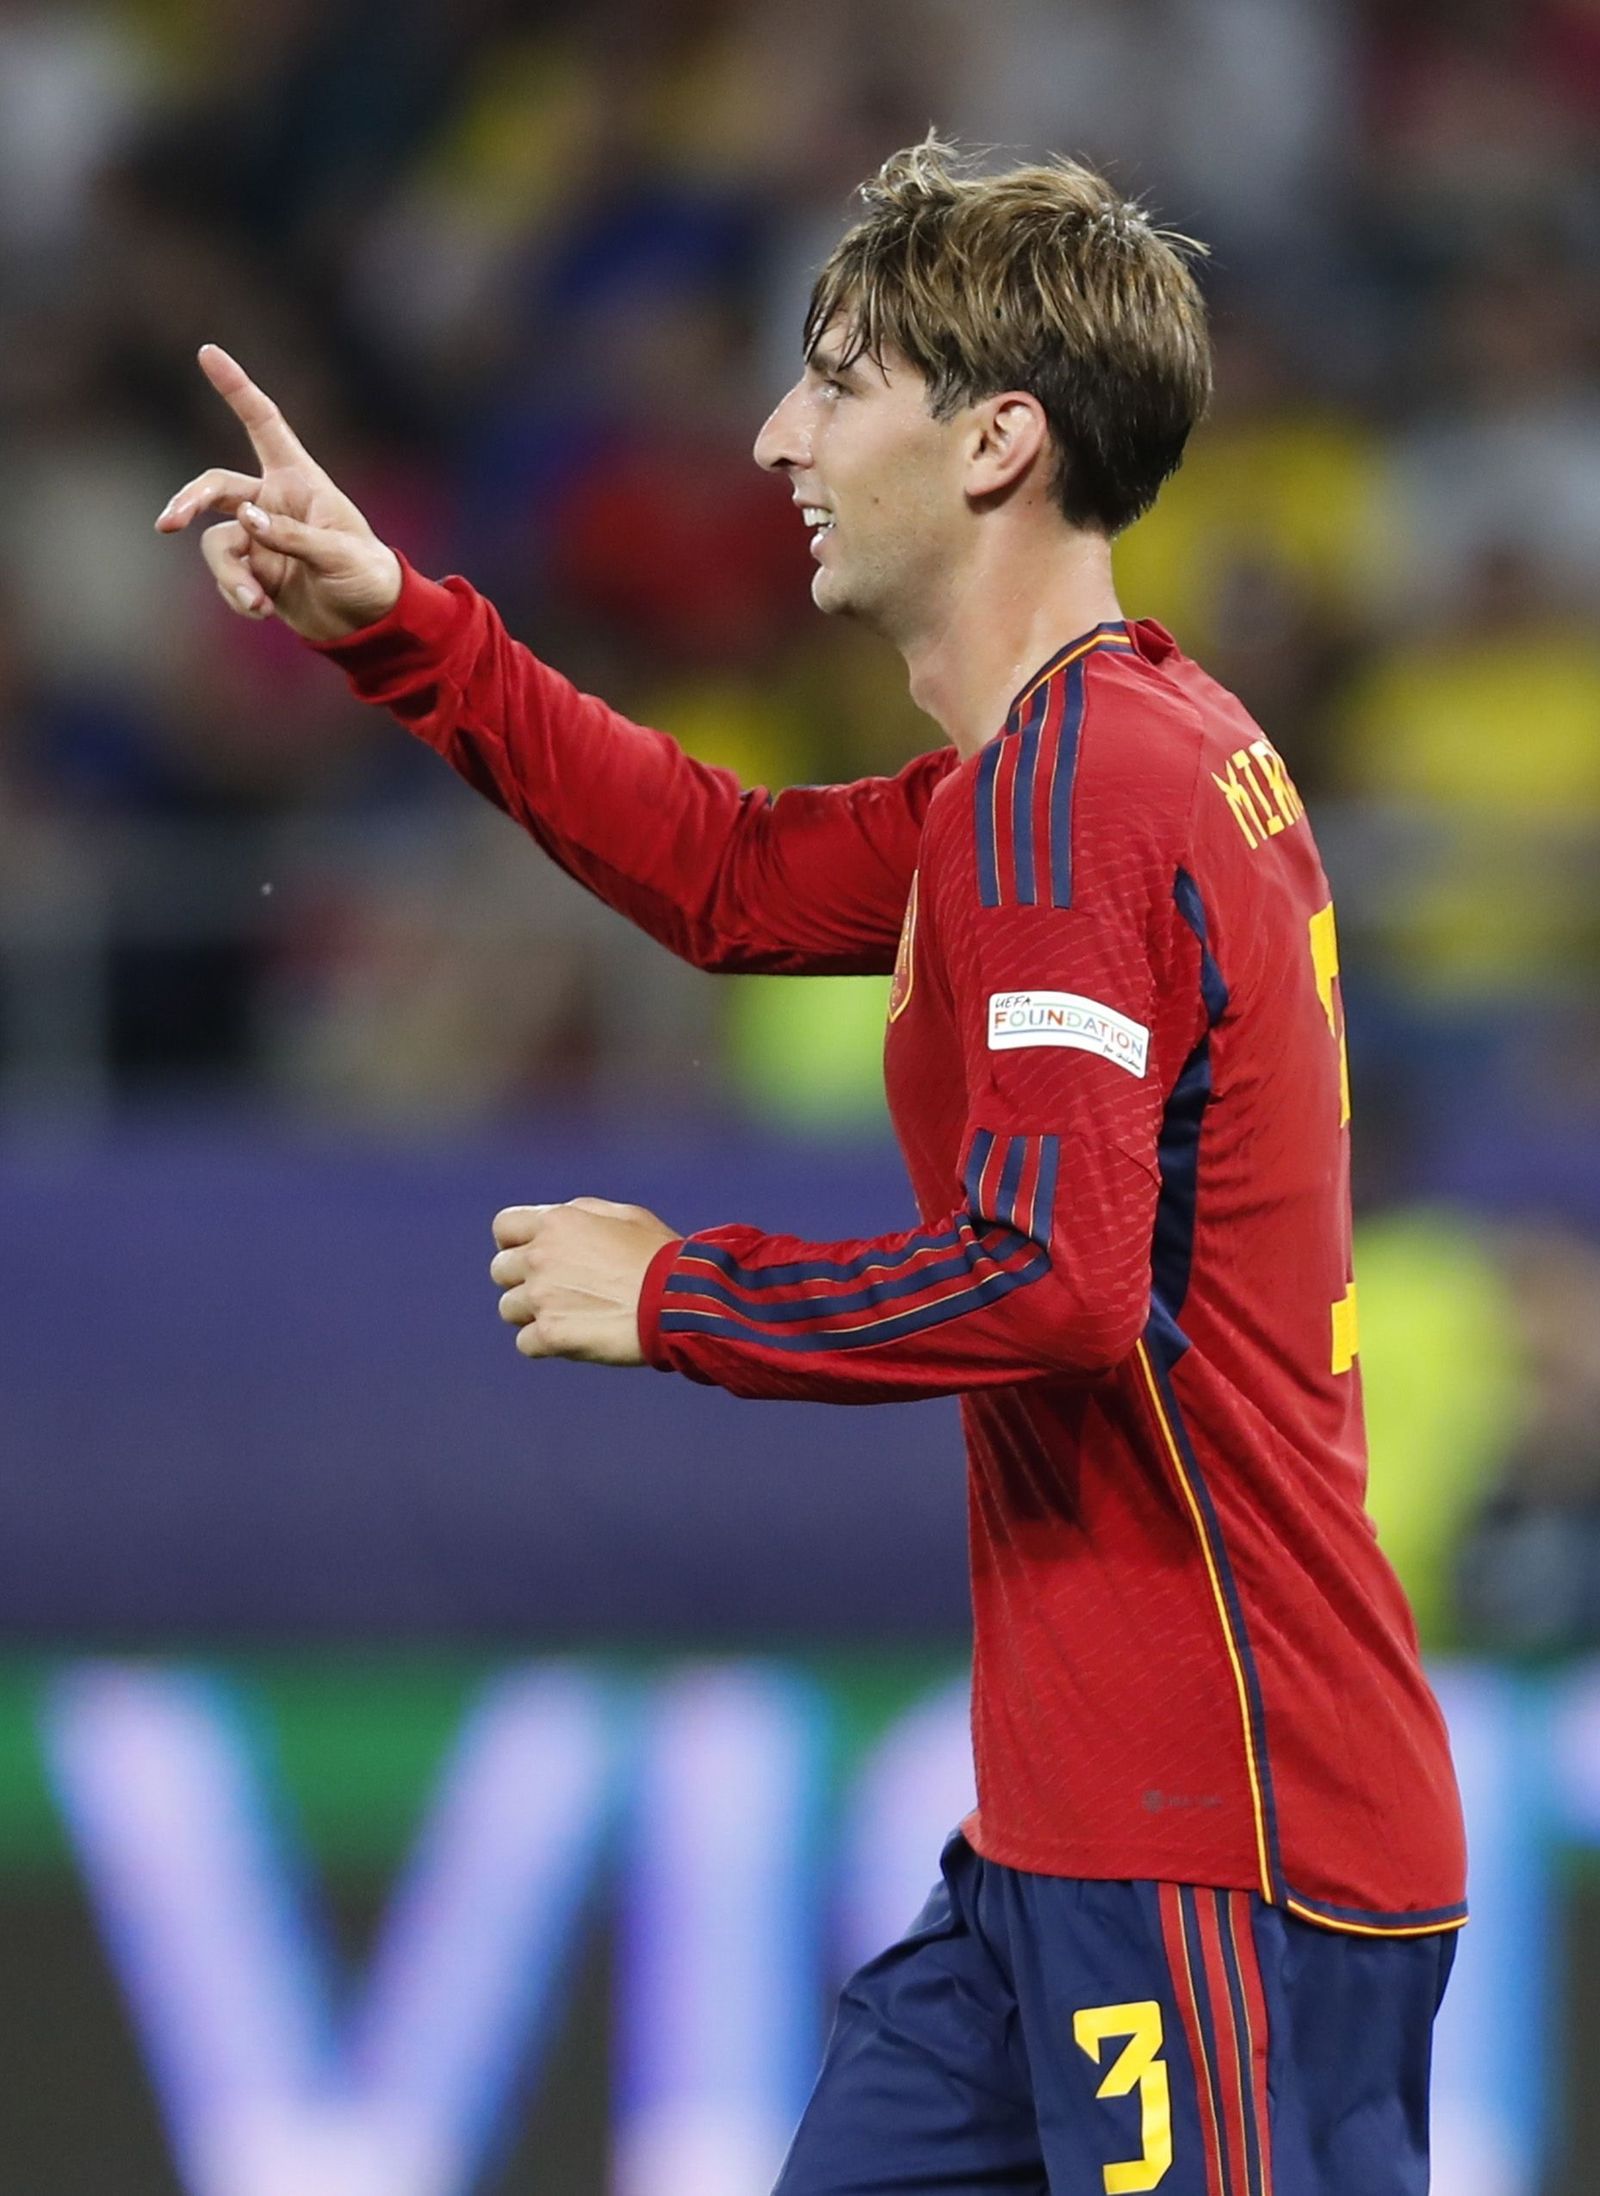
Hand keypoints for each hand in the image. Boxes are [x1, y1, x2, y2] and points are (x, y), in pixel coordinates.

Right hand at [154, 344, 402, 641]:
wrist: (370, 623)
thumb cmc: (368, 575)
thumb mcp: (339, 554)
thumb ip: (292, 535)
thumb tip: (245, 519)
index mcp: (299, 479)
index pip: (263, 424)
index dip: (236, 388)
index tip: (208, 353)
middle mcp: (271, 502)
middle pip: (214, 487)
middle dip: (189, 502)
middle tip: (168, 524)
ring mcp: (259, 538)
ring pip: (218, 544)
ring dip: (229, 575)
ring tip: (255, 602)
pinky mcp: (254, 572)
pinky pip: (228, 577)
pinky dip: (239, 596)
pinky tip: (262, 611)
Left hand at [490, 1198, 680, 1364]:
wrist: (679, 1301)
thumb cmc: (660, 1256)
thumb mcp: (625, 1216)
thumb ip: (582, 1215)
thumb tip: (559, 1220)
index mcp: (556, 1222)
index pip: (503, 1227)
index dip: (514, 1241)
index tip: (530, 1254)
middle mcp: (540, 1256)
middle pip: (500, 1270)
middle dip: (521, 1279)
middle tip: (555, 1290)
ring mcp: (542, 1297)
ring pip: (509, 1309)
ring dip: (532, 1313)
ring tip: (569, 1315)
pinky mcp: (550, 1334)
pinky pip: (525, 1343)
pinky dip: (544, 1344)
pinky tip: (573, 1338)